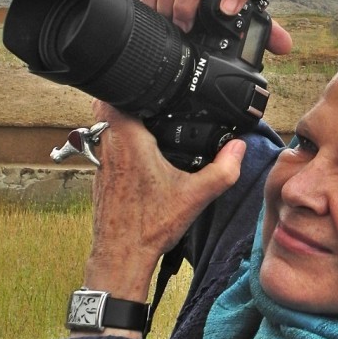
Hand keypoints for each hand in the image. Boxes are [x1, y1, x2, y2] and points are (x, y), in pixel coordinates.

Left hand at [82, 101, 245, 307]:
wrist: (121, 256)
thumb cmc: (149, 227)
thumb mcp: (196, 196)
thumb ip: (223, 169)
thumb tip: (239, 148)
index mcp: (127, 138)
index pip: (118, 90)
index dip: (135, 82)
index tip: (157, 87)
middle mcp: (108, 144)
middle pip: (108, 101)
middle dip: (131, 97)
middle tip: (157, 103)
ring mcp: (99, 159)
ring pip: (104, 122)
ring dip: (124, 118)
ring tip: (152, 123)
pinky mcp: (99, 173)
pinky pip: (106, 143)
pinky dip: (121, 139)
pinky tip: (144, 153)